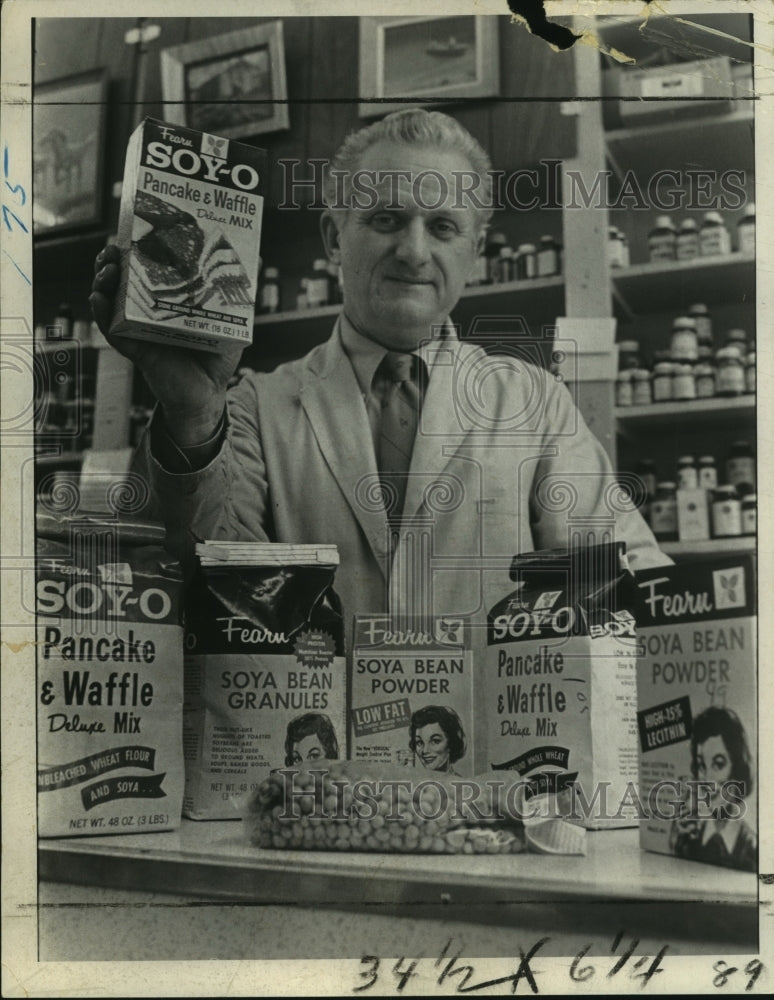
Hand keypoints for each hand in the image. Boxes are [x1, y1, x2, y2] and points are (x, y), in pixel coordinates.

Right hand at [89, 245, 242, 446]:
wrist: (209, 393)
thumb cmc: (217, 356)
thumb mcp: (231, 319)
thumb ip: (238, 293)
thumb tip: (260, 260)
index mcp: (166, 299)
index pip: (145, 268)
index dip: (134, 250)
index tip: (131, 233)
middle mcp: (147, 310)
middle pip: (121, 279)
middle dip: (112, 260)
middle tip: (113, 248)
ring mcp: (137, 328)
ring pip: (110, 300)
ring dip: (103, 281)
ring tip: (106, 268)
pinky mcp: (134, 348)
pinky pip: (112, 330)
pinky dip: (101, 314)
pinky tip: (97, 298)